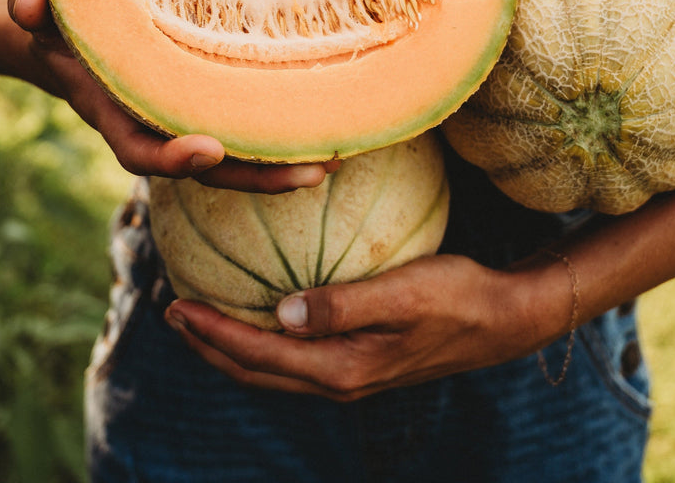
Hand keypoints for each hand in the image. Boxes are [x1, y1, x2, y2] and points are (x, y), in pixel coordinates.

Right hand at [7, 0, 336, 191]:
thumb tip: (29, 0)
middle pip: (209, 170)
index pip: (140, 150)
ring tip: (335, 157)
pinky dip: (282, 133)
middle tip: (313, 172)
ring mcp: (183, 122)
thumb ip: (32, 9)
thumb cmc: (59, 26)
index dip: (173, 158)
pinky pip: (246, 129)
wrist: (67, 44)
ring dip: (283, 163)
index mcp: (115, 115)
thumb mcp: (43, 15)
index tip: (211, 150)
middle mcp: (155, 128)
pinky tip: (327, 122)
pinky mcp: (208, 107)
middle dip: (259, 176)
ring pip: (237, 159)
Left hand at [163, 253, 554, 400]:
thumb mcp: (403, 292)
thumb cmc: (457, 296)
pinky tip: (264, 320)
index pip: (259, 356)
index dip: (212, 334)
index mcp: (342, 368)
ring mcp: (351, 376)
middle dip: (209, 346)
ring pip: (274, 372)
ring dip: (232, 349)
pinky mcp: (361, 364)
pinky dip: (265, 346)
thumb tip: (280, 314)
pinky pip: (296, 362)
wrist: (501, 321)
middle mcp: (339, 381)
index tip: (176, 306)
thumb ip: (342, 305)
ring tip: (203, 322)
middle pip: (256, 373)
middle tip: (173, 314)